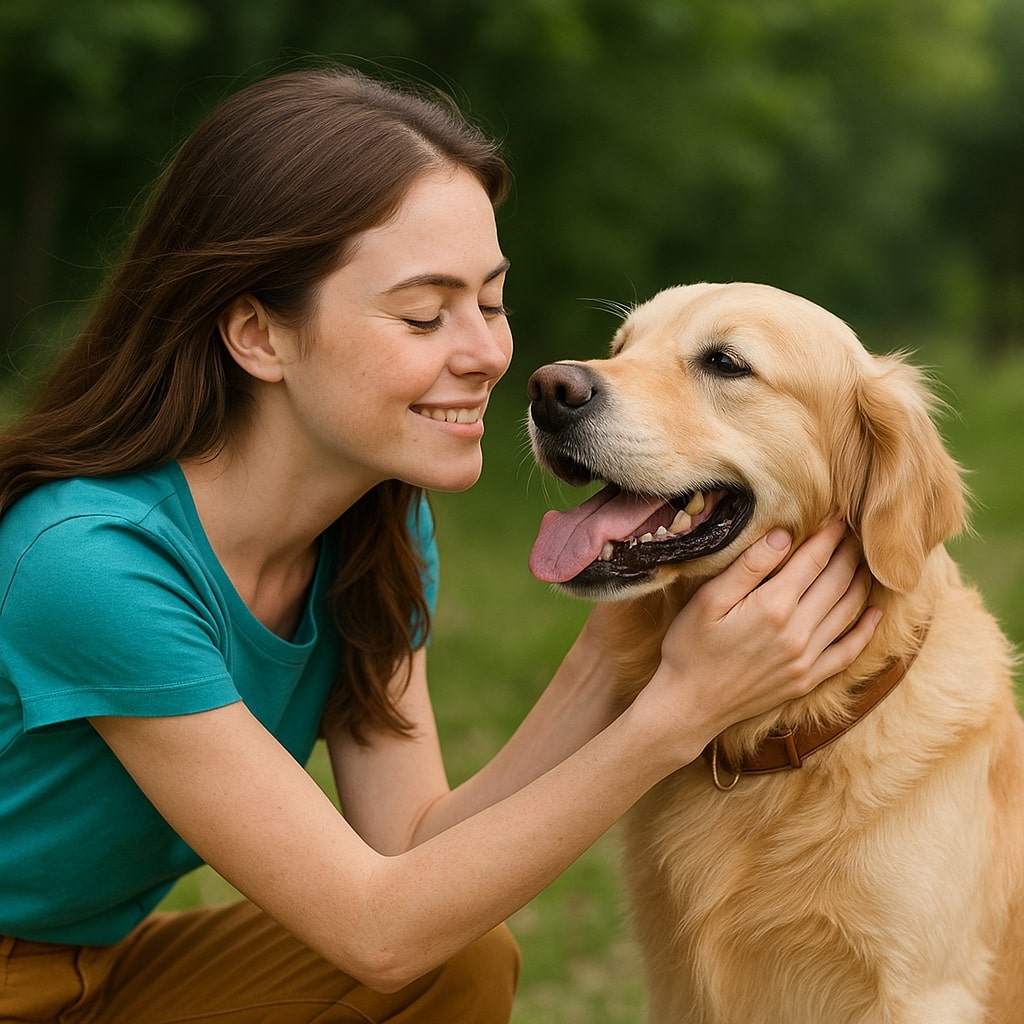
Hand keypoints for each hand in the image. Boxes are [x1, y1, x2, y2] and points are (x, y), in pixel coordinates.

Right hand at [638, 520, 879, 756]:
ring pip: (848, 611)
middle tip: (856, 531)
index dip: (829, 535)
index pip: (814, 560)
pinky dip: (865, 630)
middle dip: (849, 552)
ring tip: (865, 560)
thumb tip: (784, 535)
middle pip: (837, 581)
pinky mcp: (807, 680)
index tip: (838, 515)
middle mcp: (798, 632)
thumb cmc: (689, 647)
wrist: (688, 704)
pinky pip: (848, 652)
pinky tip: (874, 613)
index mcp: (773, 607)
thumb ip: (748, 567)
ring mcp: (806, 659)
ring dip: (861, 581)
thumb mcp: (707, 600)